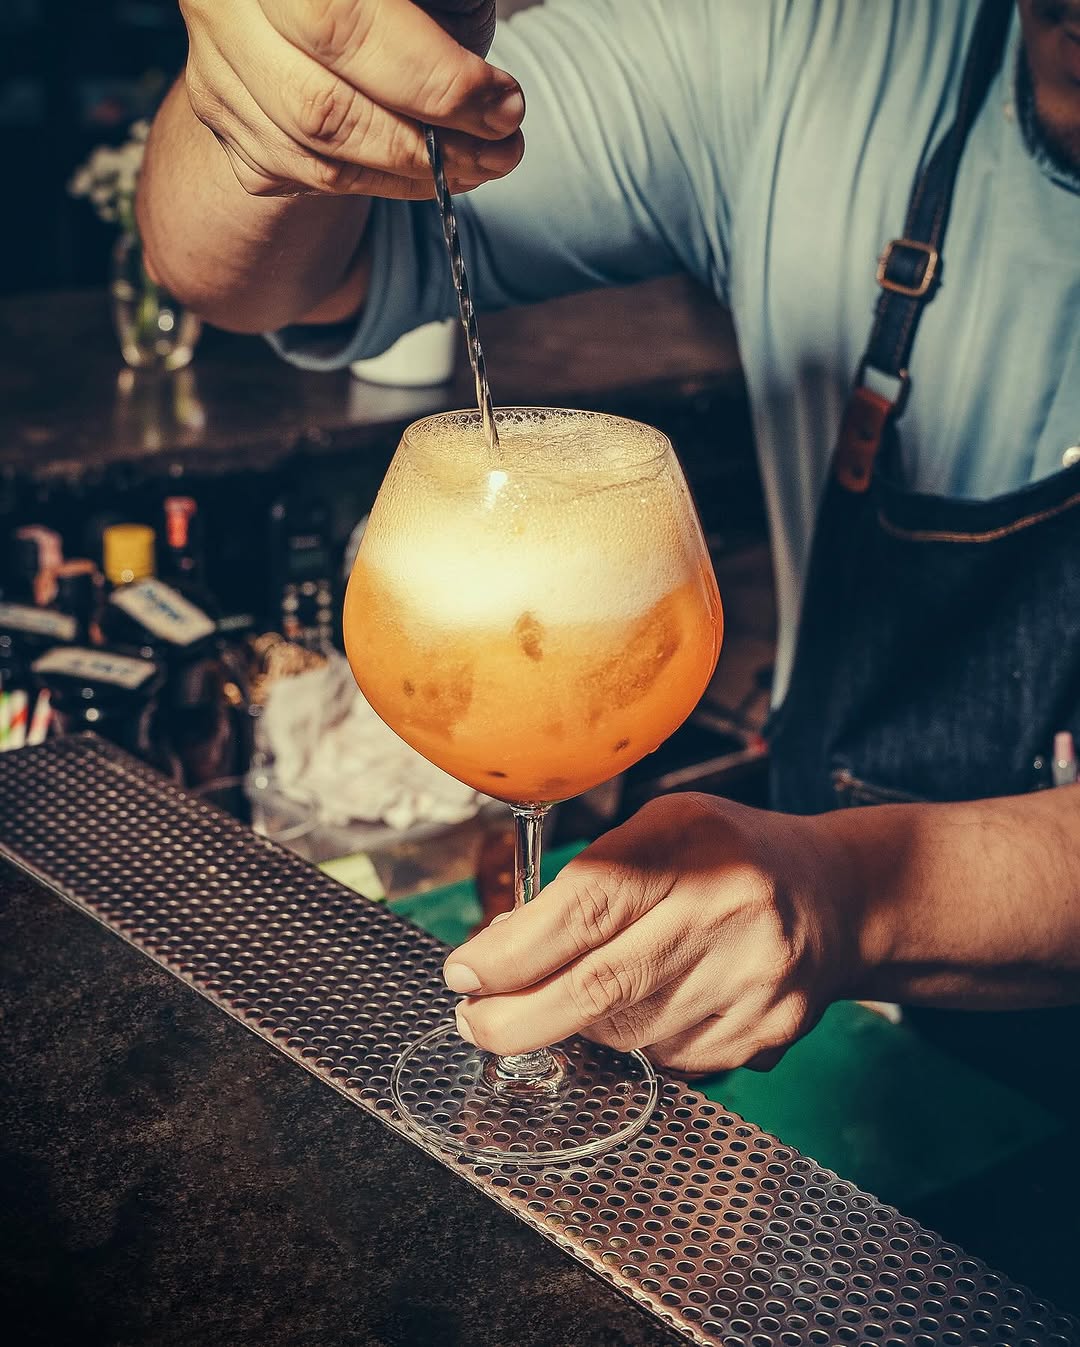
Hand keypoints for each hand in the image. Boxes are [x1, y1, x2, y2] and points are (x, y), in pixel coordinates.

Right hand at [179, 0, 522, 197]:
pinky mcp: (224, 118)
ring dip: (409, 176)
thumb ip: (441, 18)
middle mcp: (223, 7)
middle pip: (322, 106)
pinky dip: (376, 183)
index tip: (505, 107)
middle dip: (425, 145)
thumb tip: (494, 103)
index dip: (431, 78)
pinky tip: (423, 171)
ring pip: (313, 155)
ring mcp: (215, 68)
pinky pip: (302, 176)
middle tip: (499, 153)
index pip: (342, 23)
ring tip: (476, 166)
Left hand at [443, 794, 862, 1074]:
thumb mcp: (658, 830)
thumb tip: (497, 950)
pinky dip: (631, 1042)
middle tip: (475, 1022)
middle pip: (601, 990)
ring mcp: (752, 984)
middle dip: (519, 1017)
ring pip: (625, 1035)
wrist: (838, 898)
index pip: (586, 908)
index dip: (513, 952)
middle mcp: (729, 916)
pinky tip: (644, 1005)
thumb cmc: (728, 854)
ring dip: (574, 1026)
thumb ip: (583, 883)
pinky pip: (665, 1060)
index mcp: (694, 846)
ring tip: (565, 997)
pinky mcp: (762, 1036)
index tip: (464, 972)